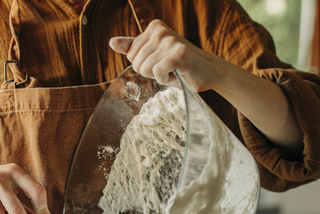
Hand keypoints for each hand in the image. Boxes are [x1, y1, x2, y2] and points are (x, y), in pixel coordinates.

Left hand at [109, 20, 225, 91]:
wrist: (207, 71)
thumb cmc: (179, 65)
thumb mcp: (154, 54)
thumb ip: (133, 48)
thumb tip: (112, 42)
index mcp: (154, 27)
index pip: (131, 56)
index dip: (145, 65)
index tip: (162, 61)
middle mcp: (161, 31)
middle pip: (136, 64)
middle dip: (151, 72)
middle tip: (169, 67)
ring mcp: (170, 41)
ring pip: (145, 69)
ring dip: (159, 76)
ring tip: (174, 70)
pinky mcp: (178, 54)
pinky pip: (157, 72)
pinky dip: (166, 79)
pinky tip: (177, 74)